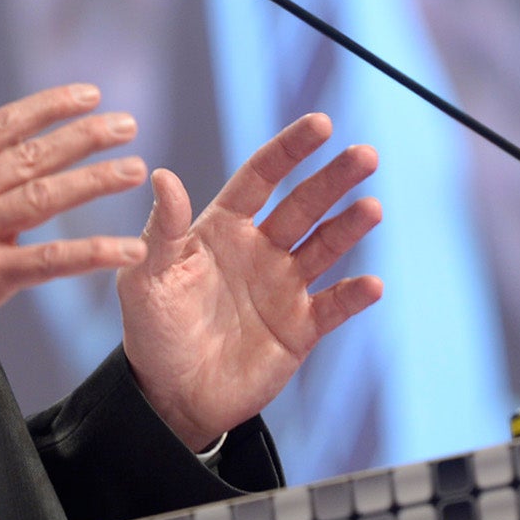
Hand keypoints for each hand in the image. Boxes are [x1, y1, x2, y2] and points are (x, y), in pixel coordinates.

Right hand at [0, 85, 149, 373]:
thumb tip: (13, 161)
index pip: (4, 125)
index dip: (50, 106)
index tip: (90, 94)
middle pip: (32, 154)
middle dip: (85, 135)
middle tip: (127, 124)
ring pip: (46, 196)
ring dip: (97, 179)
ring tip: (135, 168)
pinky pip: (51, 260)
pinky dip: (95, 252)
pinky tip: (129, 248)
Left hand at [117, 114, 383, 450]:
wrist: (171, 396)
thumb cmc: (154, 329)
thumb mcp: (146, 278)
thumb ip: (162, 230)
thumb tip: (163, 176)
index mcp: (224, 227)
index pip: (261, 177)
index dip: (290, 150)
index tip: (320, 124)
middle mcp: (260, 248)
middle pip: (304, 204)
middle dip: (334, 179)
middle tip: (365, 154)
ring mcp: (283, 286)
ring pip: (324, 247)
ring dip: (349, 227)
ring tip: (372, 208)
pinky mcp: (299, 328)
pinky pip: (333, 307)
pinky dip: (353, 296)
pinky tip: (371, 284)